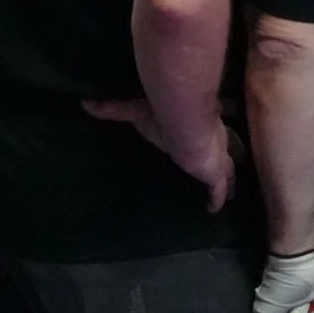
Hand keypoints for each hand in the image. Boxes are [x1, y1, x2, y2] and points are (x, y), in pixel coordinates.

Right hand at [80, 100, 235, 212]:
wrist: (185, 123)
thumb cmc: (163, 116)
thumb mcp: (135, 112)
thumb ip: (114, 109)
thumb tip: (85, 103)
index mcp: (198, 125)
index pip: (207, 131)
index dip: (209, 137)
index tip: (207, 141)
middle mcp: (211, 140)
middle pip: (223, 149)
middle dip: (224, 157)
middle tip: (222, 166)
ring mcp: (217, 157)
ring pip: (228, 169)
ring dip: (227, 179)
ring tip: (228, 190)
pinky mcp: (215, 175)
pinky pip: (218, 191)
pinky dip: (217, 200)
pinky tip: (215, 209)